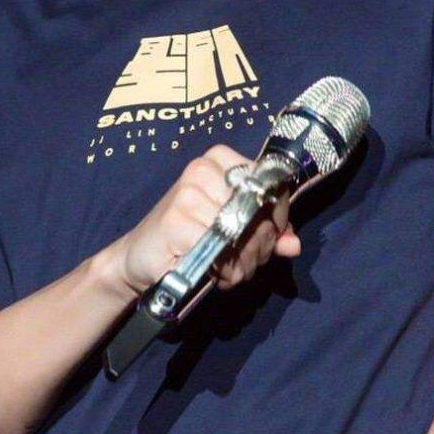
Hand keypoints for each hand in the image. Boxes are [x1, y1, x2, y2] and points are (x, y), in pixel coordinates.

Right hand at [107, 144, 301, 297]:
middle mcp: (203, 169)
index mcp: (220, 160)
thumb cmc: (189, 240)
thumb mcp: (233, 230)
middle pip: (259, 211)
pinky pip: (220, 250)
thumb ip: (266, 232)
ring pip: (242, 234)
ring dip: (242, 263)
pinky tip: (213, 273)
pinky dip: (224, 270)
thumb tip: (293, 244)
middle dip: (260, 247)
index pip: (271, 183)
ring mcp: (187, 192)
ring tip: (228, 270)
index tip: (271, 236)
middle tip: (244, 262)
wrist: (139, 259)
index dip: (278, 216)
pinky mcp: (176, 219)